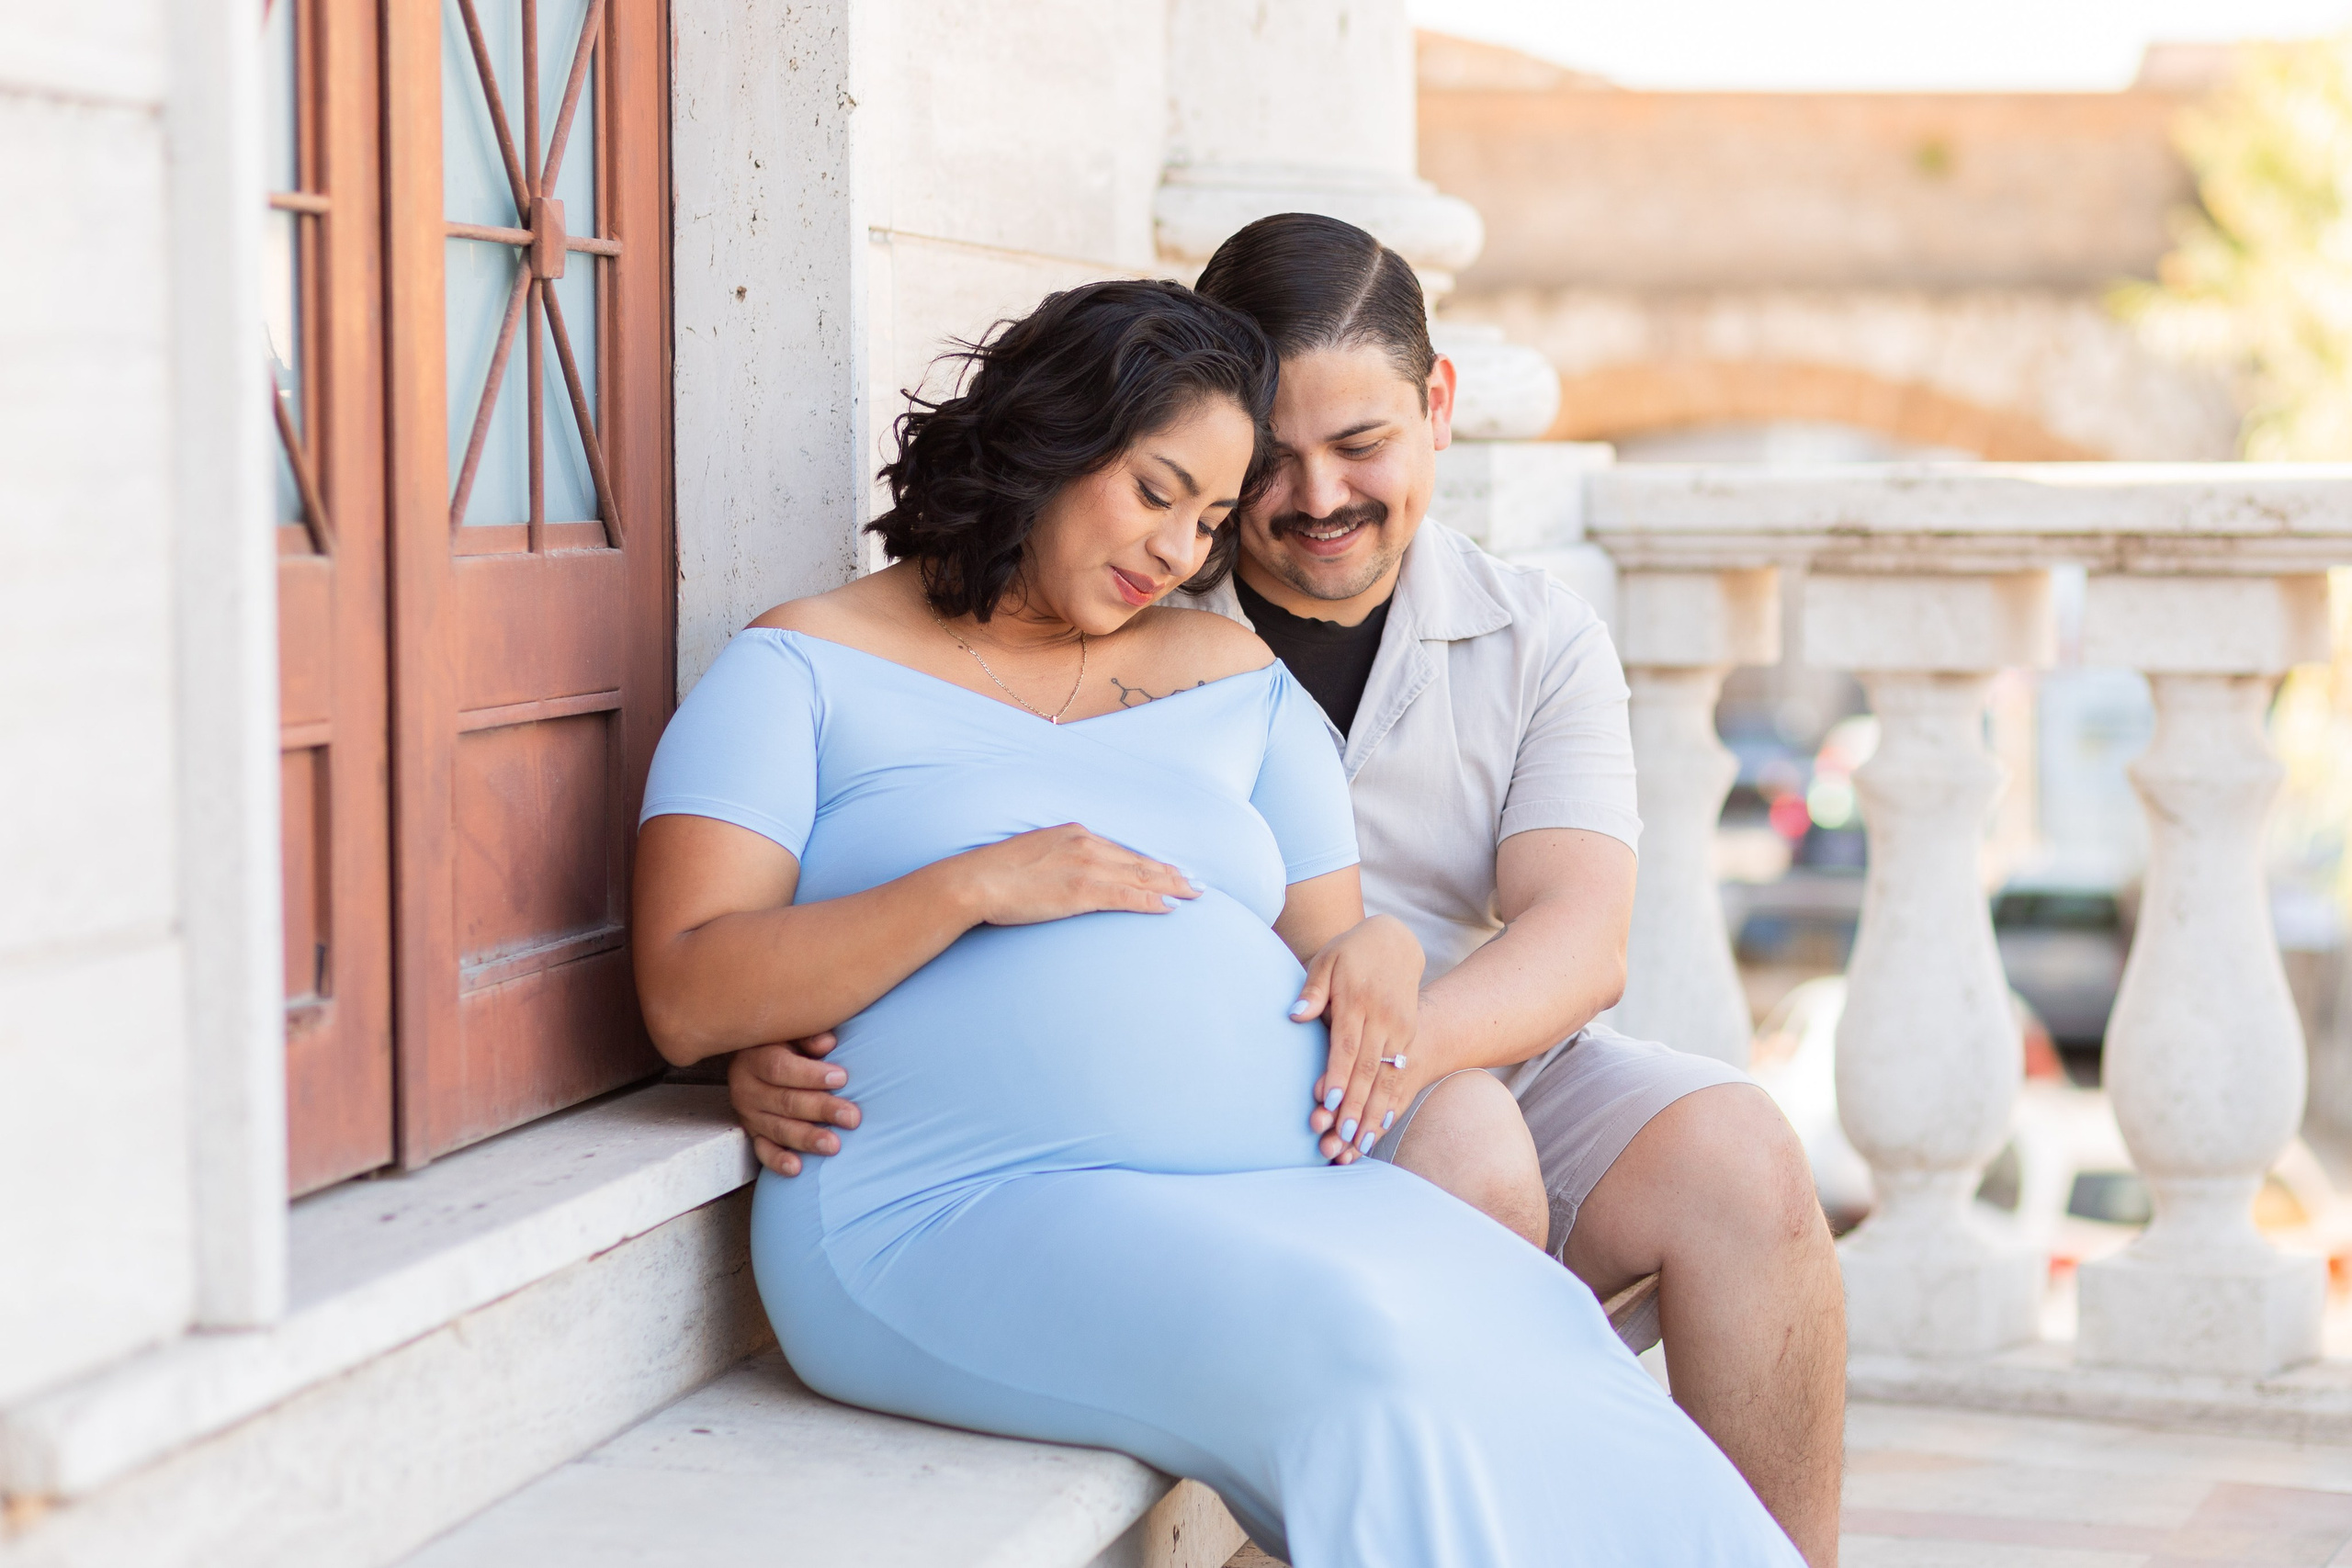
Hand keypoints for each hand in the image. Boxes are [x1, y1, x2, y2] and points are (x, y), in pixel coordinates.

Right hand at [729, 1035, 858, 1175]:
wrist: (754, 1058)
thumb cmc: (784, 1043)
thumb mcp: (791, 1032)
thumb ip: (809, 1035)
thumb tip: (827, 1043)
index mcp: (755, 1058)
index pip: (780, 1068)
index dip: (811, 1075)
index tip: (842, 1078)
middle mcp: (747, 1088)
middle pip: (785, 1102)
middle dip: (821, 1109)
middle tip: (851, 1117)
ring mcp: (749, 1115)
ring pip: (778, 1129)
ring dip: (807, 1139)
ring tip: (834, 1145)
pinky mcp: (753, 1134)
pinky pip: (763, 1151)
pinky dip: (778, 1161)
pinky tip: (797, 1168)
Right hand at [951, 823, 1198, 925]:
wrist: (974, 881)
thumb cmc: (995, 873)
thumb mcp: (1032, 856)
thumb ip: (1056, 861)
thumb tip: (1066, 876)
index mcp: (1073, 834)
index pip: (1121, 850)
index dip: (1148, 861)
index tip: (1170, 870)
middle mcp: (1085, 844)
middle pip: (1137, 860)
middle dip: (1169, 872)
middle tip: (1196, 883)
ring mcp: (1085, 867)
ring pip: (1139, 877)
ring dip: (1170, 886)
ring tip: (1193, 894)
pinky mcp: (1082, 890)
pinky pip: (1126, 896)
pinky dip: (1150, 901)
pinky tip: (1169, 907)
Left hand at [1293, 915, 1425, 1164]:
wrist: (1396, 940)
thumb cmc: (1351, 951)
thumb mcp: (1326, 960)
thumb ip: (1313, 991)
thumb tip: (1295, 1015)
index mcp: (1359, 1000)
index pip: (1347, 1045)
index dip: (1338, 1075)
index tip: (1329, 1102)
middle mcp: (1384, 1017)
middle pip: (1369, 1067)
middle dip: (1356, 1104)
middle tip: (1343, 1136)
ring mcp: (1401, 1027)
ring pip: (1387, 1075)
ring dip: (1374, 1109)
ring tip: (1362, 1141)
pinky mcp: (1409, 1033)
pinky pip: (1399, 1072)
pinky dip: (1390, 1099)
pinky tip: (1381, 1123)